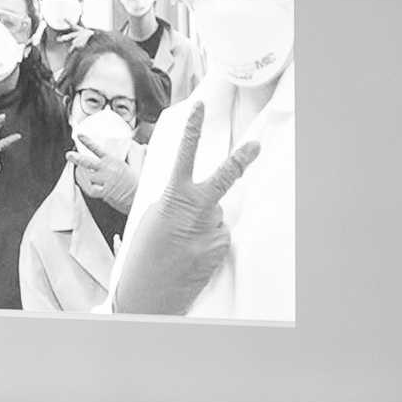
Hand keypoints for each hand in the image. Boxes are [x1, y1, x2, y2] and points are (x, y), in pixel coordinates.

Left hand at [68, 132, 143, 211]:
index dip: (88, 142)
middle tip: (69, 155)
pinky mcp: (104, 193)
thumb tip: (142, 146)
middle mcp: (108, 171)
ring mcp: (105, 182)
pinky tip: (81, 180)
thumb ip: (136, 153)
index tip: (79, 136)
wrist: (138, 197)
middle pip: (89, 163)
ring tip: (77, 169)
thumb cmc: (138, 181)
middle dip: (78, 159)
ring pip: (87, 176)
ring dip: (80, 173)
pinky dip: (83, 184)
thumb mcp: (138, 164)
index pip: (99, 150)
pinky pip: (89, 188)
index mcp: (115, 162)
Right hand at [107, 102, 261, 315]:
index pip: (184, 156)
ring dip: (204, 224)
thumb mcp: (151, 220)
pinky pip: (218, 235)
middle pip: (225, 178)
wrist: (148, 296)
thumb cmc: (144, 257)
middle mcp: (196, 212)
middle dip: (241, 160)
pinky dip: (208, 241)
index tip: (199, 106)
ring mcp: (211, 231)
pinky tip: (192, 254)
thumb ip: (176, 203)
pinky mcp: (219, 249)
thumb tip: (200, 202)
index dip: (193, 129)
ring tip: (182, 244)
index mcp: (172, 199)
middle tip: (256, 145)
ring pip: (216, 216)